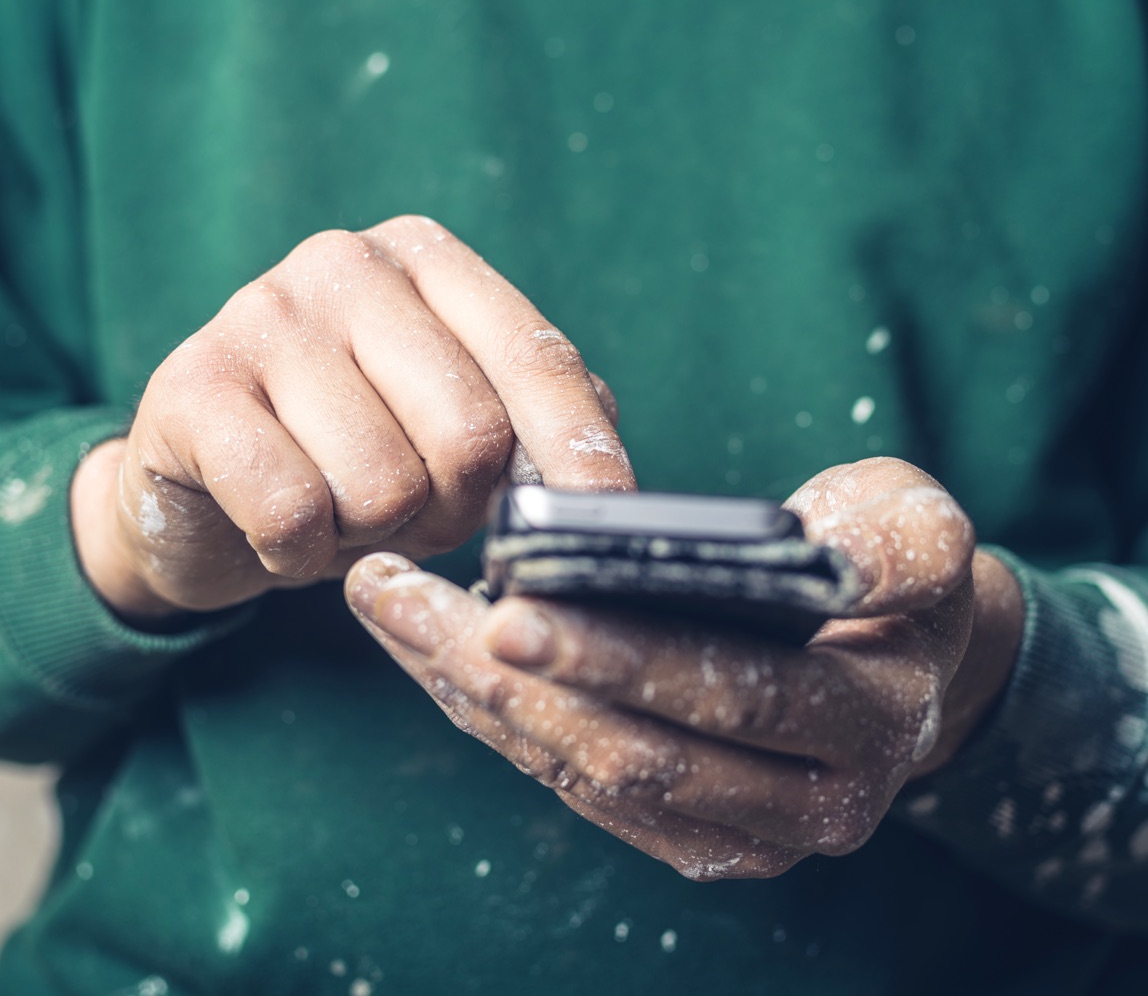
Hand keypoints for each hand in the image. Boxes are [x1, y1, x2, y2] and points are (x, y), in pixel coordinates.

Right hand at [71, 216, 634, 618]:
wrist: (206, 492)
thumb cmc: (354, 456)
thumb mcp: (455, 430)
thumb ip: (535, 425)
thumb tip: (605, 482)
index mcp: (429, 261)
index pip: (537, 361)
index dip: (580, 455)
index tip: (606, 523)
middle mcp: (348, 263)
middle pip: (471, 432)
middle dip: (454, 508)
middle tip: (412, 511)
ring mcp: (263, 314)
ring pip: (385, 484)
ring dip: (373, 534)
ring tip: (339, 508)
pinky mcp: (191, 386)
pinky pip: (296, 512)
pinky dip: (302, 552)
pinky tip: (283, 529)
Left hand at [345, 457, 1024, 879]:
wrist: (903, 655)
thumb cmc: (902, 575)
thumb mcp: (924, 534)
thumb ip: (898, 546)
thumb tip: (820, 560)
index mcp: (864, 731)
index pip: (730, 698)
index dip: (621, 660)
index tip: (509, 610)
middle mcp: (799, 809)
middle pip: (633, 757)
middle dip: (511, 685)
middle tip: (406, 606)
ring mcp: (734, 833)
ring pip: (584, 776)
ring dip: (473, 699)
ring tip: (388, 609)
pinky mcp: (679, 829)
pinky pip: (570, 778)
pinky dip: (491, 716)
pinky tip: (426, 648)